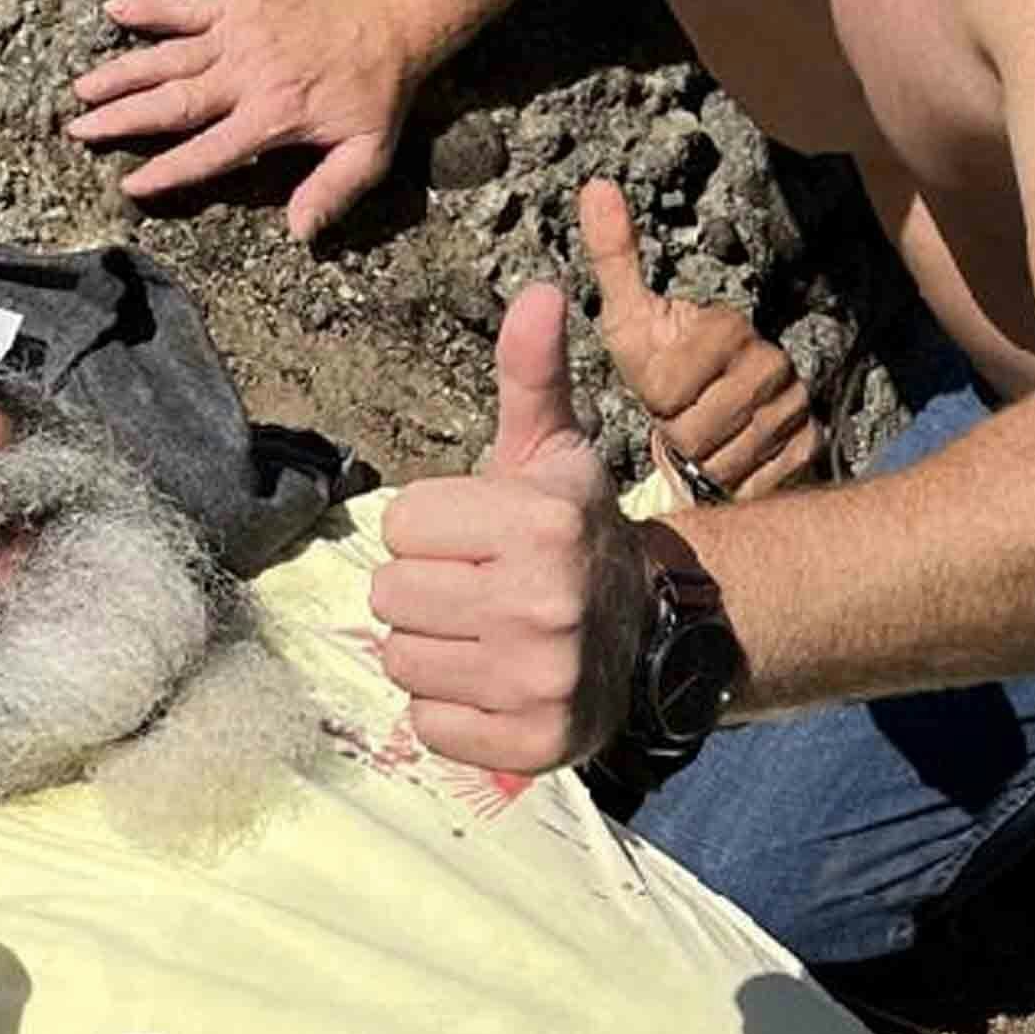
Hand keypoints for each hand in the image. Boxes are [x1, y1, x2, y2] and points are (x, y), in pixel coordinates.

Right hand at [63, 0, 420, 244]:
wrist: (389, 16)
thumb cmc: (375, 91)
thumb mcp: (368, 153)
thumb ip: (332, 192)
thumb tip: (300, 233)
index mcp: (272, 118)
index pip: (208, 152)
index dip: (167, 171)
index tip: (130, 186)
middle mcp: (246, 77)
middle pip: (173, 104)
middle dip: (123, 120)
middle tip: (80, 131)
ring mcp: (238, 37)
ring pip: (168, 59)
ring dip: (123, 74)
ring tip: (83, 89)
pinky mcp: (238, 5)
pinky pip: (186, 7)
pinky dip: (149, 8)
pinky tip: (112, 10)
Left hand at [371, 286, 648, 774]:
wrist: (644, 632)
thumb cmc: (573, 531)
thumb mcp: (552, 450)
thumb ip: (531, 373)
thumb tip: (538, 290)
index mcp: (541, 523)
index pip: (401, 524)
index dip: (435, 527)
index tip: (483, 536)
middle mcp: (543, 603)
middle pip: (389, 594)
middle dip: (427, 588)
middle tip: (482, 589)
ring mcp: (539, 680)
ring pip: (400, 659)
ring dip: (433, 648)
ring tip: (487, 635)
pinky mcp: (530, 743)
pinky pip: (427, 723)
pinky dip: (450, 710)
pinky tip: (495, 683)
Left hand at [580, 180, 822, 500]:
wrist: (711, 421)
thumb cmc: (659, 366)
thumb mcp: (628, 319)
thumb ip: (613, 257)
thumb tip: (595, 185)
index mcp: (726, 327)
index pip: (665, 388)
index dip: (652, 398)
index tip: (660, 388)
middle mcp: (771, 362)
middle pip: (695, 431)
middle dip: (676, 435)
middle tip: (681, 417)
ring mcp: (796, 405)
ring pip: (727, 463)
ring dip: (705, 463)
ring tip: (704, 438)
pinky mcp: (813, 447)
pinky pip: (760, 483)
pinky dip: (737, 483)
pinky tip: (732, 461)